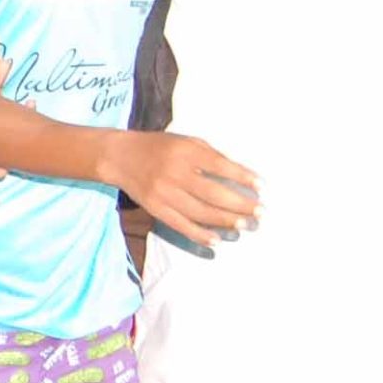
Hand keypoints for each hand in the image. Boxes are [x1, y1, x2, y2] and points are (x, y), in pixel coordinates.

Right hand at [101, 133, 261, 249]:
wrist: (120, 156)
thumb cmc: (160, 147)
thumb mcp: (186, 142)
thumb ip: (211, 156)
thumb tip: (241, 177)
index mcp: (185, 152)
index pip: (220, 166)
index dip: (243, 177)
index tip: (262, 186)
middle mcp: (174, 172)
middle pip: (214, 193)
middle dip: (240, 204)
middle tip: (260, 211)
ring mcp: (163, 193)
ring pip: (200, 212)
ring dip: (225, 221)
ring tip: (244, 224)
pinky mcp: (155, 208)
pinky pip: (180, 225)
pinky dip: (199, 234)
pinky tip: (217, 239)